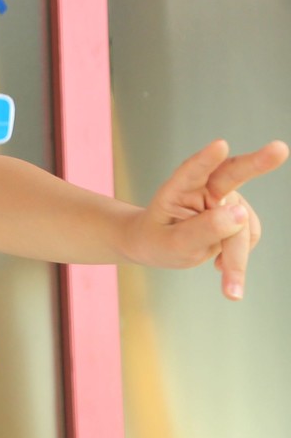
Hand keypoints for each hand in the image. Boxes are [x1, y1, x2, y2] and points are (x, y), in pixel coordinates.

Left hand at [122, 139, 285, 298]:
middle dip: (258, 162)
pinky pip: (248, 236)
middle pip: (232, 173)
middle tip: (280, 148)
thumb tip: (241, 214)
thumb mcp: (172, 244)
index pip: (191, 171)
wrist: (158, 246)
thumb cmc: (158, 240)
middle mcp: (204, 187)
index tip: (220, 146)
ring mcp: (224, 199)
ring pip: (243, 226)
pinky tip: (220, 266)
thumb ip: (202, 230)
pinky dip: (239, 257)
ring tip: (230, 290)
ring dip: (238, 257)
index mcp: (178, 188)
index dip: (206, 159)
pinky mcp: (237, 215)